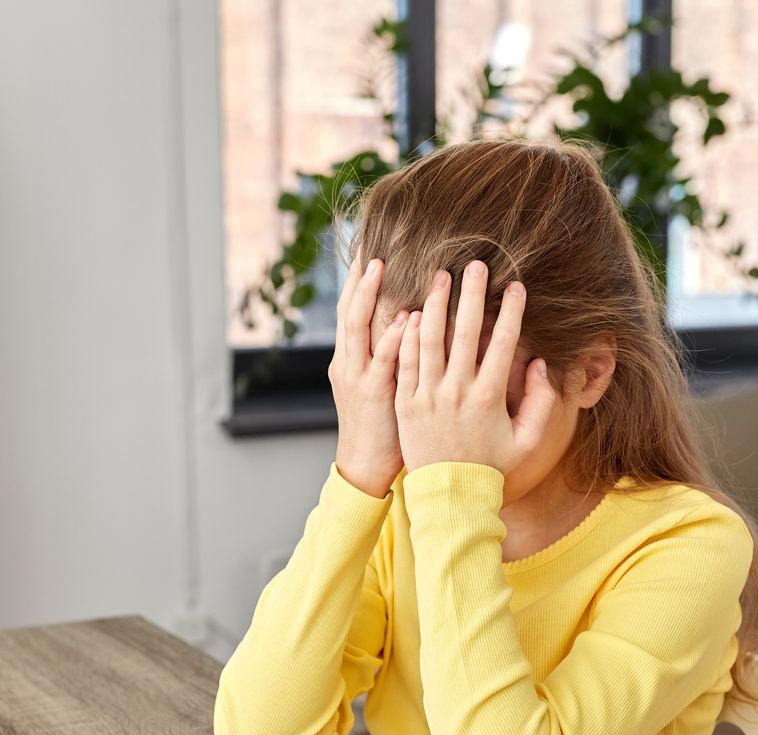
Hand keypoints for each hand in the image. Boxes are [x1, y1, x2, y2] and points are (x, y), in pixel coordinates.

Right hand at [330, 258, 408, 497]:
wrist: (365, 467)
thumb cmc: (382, 427)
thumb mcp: (379, 385)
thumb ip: (388, 354)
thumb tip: (409, 319)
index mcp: (349, 358)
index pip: (351, 308)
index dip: (357, 279)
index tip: (369, 248)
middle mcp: (347, 361)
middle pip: (348, 308)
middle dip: (357, 277)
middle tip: (370, 245)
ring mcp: (356, 376)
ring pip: (357, 326)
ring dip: (369, 294)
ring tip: (379, 265)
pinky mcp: (373, 394)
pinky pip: (381, 360)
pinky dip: (390, 337)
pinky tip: (403, 317)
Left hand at [396, 262, 556, 476]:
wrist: (449, 496)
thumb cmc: (492, 467)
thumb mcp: (527, 441)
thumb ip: (541, 403)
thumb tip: (539, 364)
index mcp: (489, 398)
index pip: (503, 343)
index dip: (511, 311)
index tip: (516, 285)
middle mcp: (457, 392)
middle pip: (465, 332)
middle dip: (472, 294)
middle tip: (476, 264)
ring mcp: (428, 397)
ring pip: (430, 340)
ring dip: (436, 304)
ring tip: (440, 276)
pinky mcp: (406, 404)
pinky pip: (406, 362)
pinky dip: (408, 336)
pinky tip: (414, 311)